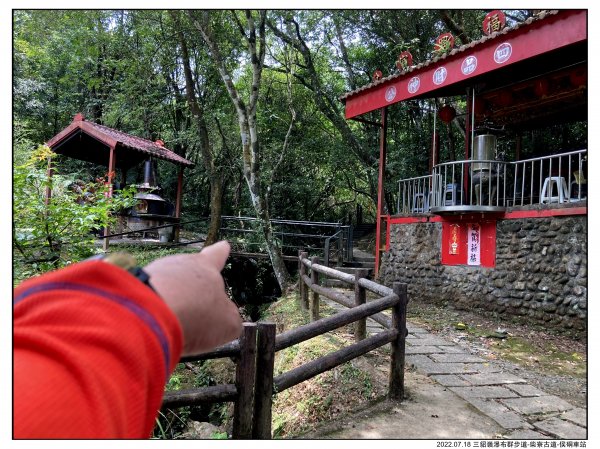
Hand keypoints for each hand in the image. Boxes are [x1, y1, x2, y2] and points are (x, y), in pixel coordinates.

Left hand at [144, 241, 241, 355]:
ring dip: (170, 303)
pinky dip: (152, 312)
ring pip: (166, 286)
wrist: (149, 315)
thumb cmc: (195, 314)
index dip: (220, 253)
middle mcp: (179, 264)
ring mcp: (153, 273)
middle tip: (195, 305)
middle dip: (191, 287)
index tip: (223, 245)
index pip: (216, 256)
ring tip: (174, 326)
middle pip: (188, 272)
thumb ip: (230, 319)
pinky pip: (147, 299)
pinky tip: (155, 327)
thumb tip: (228, 322)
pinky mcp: (132, 287)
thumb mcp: (227, 323)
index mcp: (206, 267)